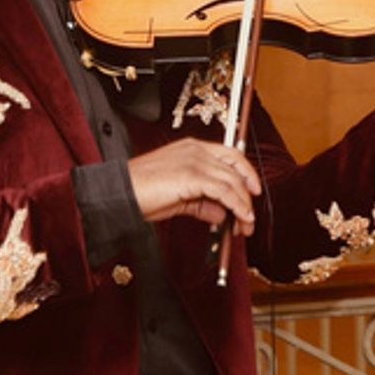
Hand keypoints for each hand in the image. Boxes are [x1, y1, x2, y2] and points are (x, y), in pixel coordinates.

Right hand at [126, 138, 260, 235]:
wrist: (120, 193)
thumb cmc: (141, 193)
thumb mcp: (178, 198)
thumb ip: (202, 203)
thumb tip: (221, 214)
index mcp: (192, 148)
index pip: (230, 155)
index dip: (246, 174)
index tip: (253, 193)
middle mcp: (196, 150)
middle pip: (236, 169)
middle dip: (248, 196)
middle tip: (249, 219)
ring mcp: (195, 160)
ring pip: (233, 182)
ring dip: (244, 206)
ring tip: (245, 226)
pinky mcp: (193, 175)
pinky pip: (225, 191)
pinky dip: (237, 206)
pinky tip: (239, 219)